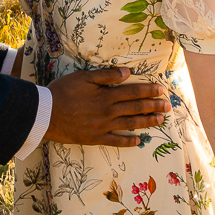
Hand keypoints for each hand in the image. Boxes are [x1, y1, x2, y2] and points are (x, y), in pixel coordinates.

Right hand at [44, 66, 170, 146]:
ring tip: (160, 120)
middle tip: (168, 106)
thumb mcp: (84, 77)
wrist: (46, 113)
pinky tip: (139, 141)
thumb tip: (128, 73)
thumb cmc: (63, 91)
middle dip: (153, 106)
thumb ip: (107, 75)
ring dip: (147, 122)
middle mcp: (108, 111)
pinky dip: (128, 141)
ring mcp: (103, 127)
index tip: (161, 90)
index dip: (149, 90)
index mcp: (107, 95)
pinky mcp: (96, 138)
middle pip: (136, 108)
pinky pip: (116, 141)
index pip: (133, 92)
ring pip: (130, 124)